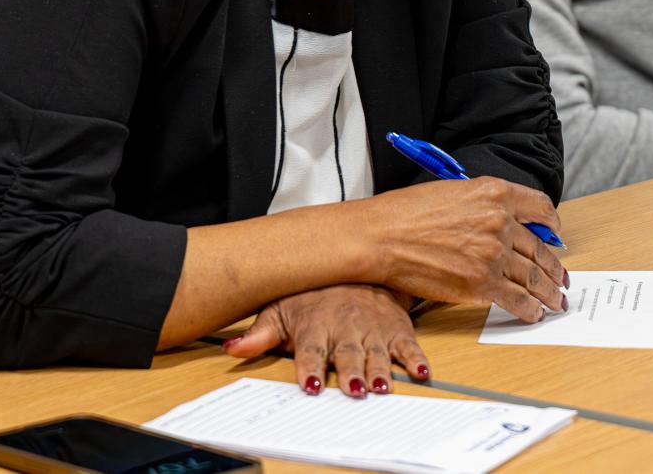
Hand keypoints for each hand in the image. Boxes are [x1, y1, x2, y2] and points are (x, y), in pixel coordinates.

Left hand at [223, 284, 428, 396]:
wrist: (354, 263)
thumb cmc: (313, 293)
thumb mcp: (281, 308)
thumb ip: (260, 334)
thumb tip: (231, 350)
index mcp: (316, 326)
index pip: (311, 349)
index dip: (311, 367)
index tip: (312, 384)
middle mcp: (345, 328)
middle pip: (348, 354)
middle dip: (351, 371)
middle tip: (354, 388)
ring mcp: (372, 329)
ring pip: (377, 353)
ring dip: (381, 370)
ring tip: (382, 386)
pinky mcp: (395, 329)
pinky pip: (408, 345)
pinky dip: (416, 360)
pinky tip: (420, 373)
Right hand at [358, 177, 566, 322]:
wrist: (382, 236)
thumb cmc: (407, 213)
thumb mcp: (453, 193)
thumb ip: (484, 206)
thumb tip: (503, 224)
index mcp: (495, 193)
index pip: (540, 207)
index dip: (552, 224)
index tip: (554, 235)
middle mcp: (501, 221)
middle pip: (539, 248)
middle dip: (552, 267)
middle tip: (559, 278)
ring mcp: (494, 253)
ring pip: (533, 276)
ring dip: (547, 291)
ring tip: (554, 300)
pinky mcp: (482, 283)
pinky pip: (517, 299)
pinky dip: (529, 309)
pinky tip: (534, 313)